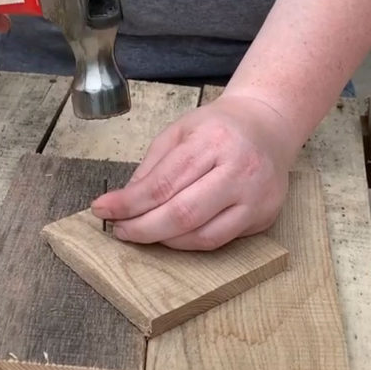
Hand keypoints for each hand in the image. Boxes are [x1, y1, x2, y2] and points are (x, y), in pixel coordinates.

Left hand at [91, 94, 298, 250]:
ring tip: (145, 232)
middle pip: (183, 214)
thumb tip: (125, 203)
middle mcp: (240, 170)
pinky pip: (221, 240)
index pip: (162, 183)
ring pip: (203, 236)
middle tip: (121, 230)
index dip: (128, 203)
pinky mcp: (265, 216)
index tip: (102, 209)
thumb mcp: (178, 131)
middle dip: (143, 229)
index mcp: (214, 141)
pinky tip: (174, 235)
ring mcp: (257, 197)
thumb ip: (152, 167)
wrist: (268, 126)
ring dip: (166, 241)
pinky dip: (190, 242)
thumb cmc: (219, 127)